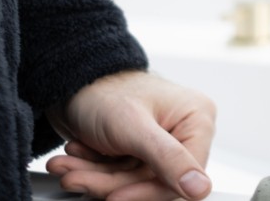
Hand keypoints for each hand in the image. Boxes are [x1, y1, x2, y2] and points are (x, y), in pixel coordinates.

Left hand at [44, 71, 215, 200]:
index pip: (184, 174)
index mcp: (197, 119)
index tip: (116, 197)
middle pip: (154, 181)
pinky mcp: (138, 151)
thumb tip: (201, 190)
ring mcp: (159, 143)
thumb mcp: (135, 128)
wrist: (69, 81)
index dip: (150, 191)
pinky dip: (92, 171)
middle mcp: (182, 131)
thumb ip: (169, 159)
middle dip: (109, 182)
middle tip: (75, 178)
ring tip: (67, 168)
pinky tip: (74, 157)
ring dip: (94, 177)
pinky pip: (119, 176)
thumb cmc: (104, 91)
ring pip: (132, 182)